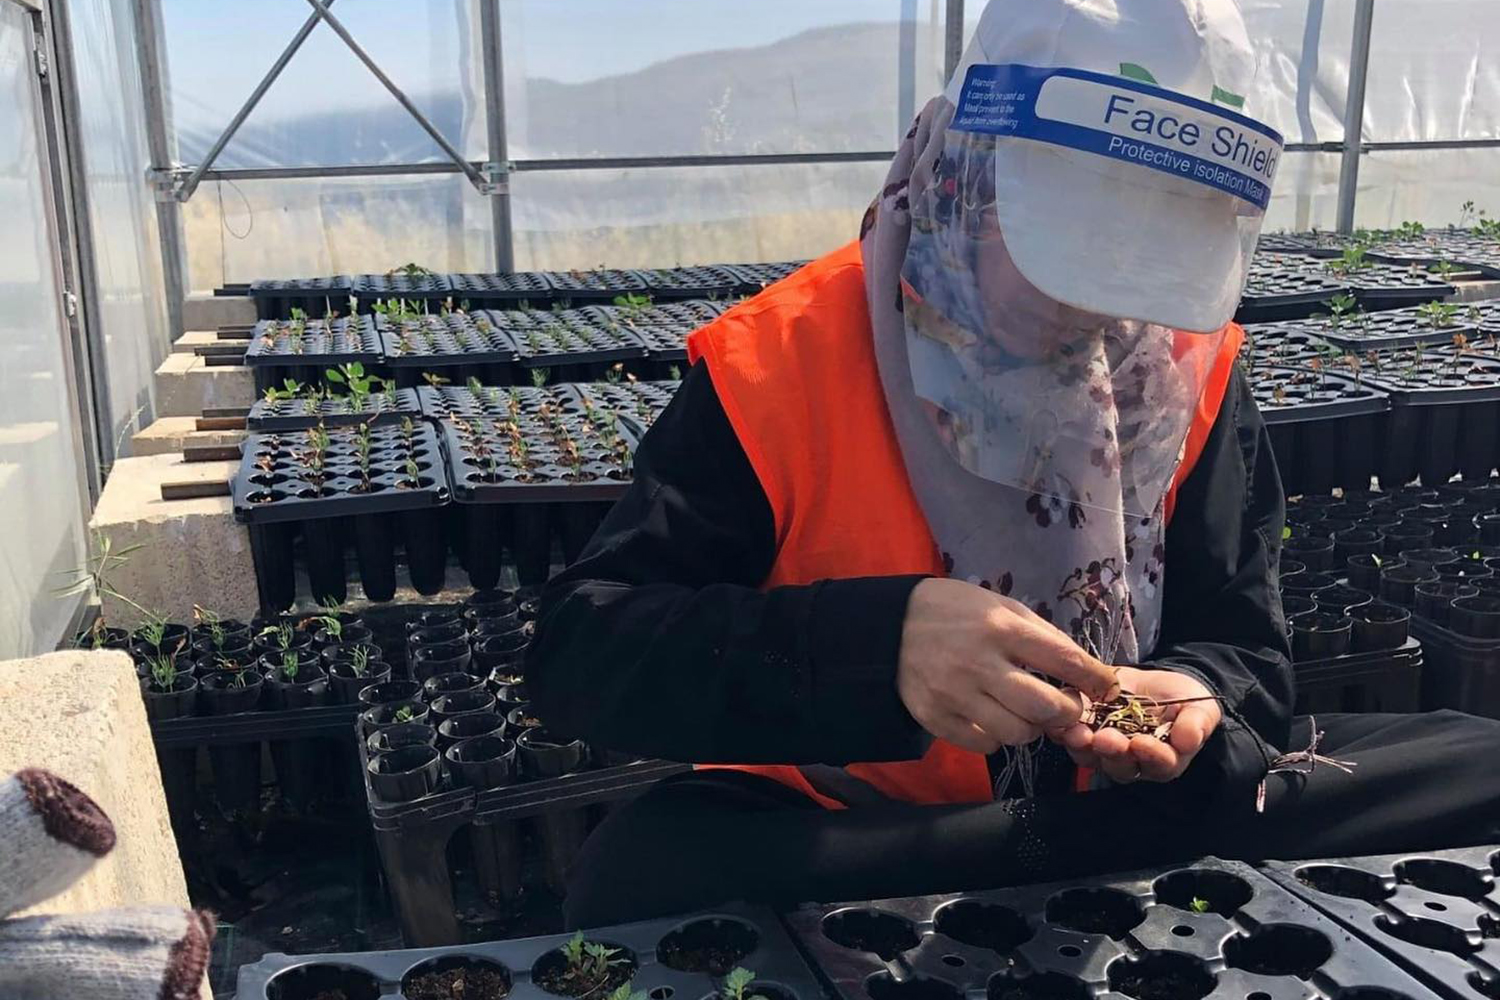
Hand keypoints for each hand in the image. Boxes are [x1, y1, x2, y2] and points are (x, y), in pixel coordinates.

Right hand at [896, 579, 1120, 754]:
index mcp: (1001, 628)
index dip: (1094, 679)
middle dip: (1067, 712)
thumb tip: (1083, 669)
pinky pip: (984, 744)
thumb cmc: (955, 611)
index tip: (1106, 687)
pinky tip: (992, 718)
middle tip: (1064, 706)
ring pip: (1017, 733)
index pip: (1064, 660)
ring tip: (1026, 714)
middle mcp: (980, 663)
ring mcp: (955, 694)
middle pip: (1045, 707)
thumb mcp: (1000, 606)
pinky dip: (997, 737)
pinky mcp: (935, 717)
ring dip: (1032, 728)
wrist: (889, 625)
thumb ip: (1040, 635)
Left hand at [1051, 666, 1221, 782]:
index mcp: (1163, 761)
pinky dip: (1061, 729)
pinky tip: (1059, 720)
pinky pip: (1068, 735)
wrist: (1158, 686)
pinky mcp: (1084, 728)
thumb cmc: (1184, 703)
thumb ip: (1196, 725)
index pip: (1159, 765)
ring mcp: (1103, 747)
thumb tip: (1190, 740)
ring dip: (1081, 745)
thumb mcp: (1199, 710)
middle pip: (1119, 765)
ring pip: (1090, 755)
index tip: (1143, 743)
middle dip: (1112, 752)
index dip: (1152, 756)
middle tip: (1106, 738)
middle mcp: (1130, 761)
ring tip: (1077, 732)